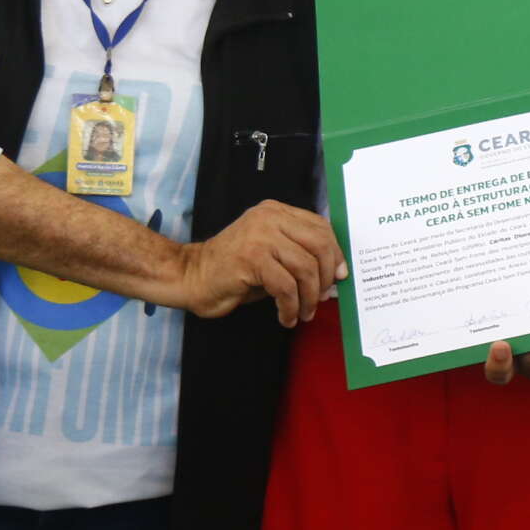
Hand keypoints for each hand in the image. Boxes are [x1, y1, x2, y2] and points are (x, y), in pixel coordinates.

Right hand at [176, 201, 343, 323]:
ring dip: (309, 297)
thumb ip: (298, 258)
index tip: (339, 277)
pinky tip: (285, 317)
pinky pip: (286, 286)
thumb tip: (333, 278)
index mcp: (276, 212)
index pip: (320, 227)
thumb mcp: (271, 255)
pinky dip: (290, 307)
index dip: (336, 254)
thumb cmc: (234, 271)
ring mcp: (260, 235)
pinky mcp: (251, 258)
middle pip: (319, 244)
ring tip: (303, 313)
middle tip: (323, 298)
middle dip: (327, 276)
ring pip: (305, 268)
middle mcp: (270, 218)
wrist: (191, 277)